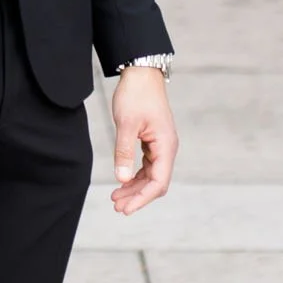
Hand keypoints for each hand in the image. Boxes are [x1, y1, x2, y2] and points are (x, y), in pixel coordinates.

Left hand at [110, 66, 177, 215]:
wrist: (141, 74)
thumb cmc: (135, 95)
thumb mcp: (125, 124)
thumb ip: (124, 152)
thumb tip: (121, 179)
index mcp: (165, 145)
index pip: (158, 182)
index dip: (142, 198)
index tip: (126, 209)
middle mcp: (167, 148)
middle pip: (156, 182)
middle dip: (137, 196)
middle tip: (116, 207)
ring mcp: (161, 145)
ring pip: (151, 175)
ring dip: (135, 188)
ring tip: (116, 198)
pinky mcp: (154, 142)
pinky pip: (147, 166)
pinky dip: (135, 176)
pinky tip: (122, 182)